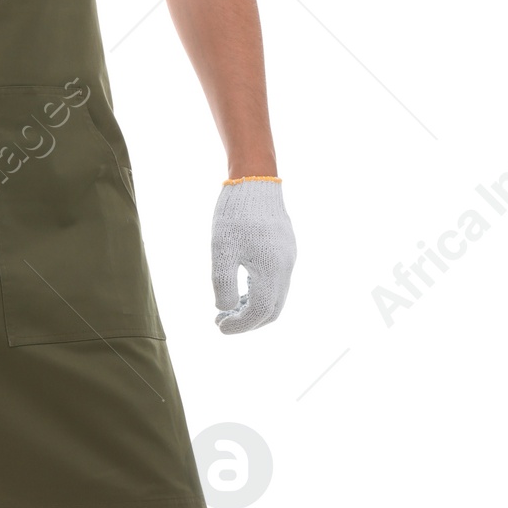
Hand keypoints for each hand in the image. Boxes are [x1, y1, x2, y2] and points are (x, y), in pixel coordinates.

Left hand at [212, 179, 294, 332]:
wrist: (254, 182)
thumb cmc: (234, 215)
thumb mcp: (221, 250)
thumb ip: (223, 283)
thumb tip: (225, 309)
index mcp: (271, 270)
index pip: (259, 312)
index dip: (239, 325)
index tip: (218, 326)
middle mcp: (285, 268)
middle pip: (272, 310)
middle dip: (247, 321)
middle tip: (222, 320)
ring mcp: (288, 258)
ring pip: (276, 296)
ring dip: (253, 307)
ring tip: (227, 306)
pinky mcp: (286, 249)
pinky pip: (277, 281)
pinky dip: (259, 292)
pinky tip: (240, 287)